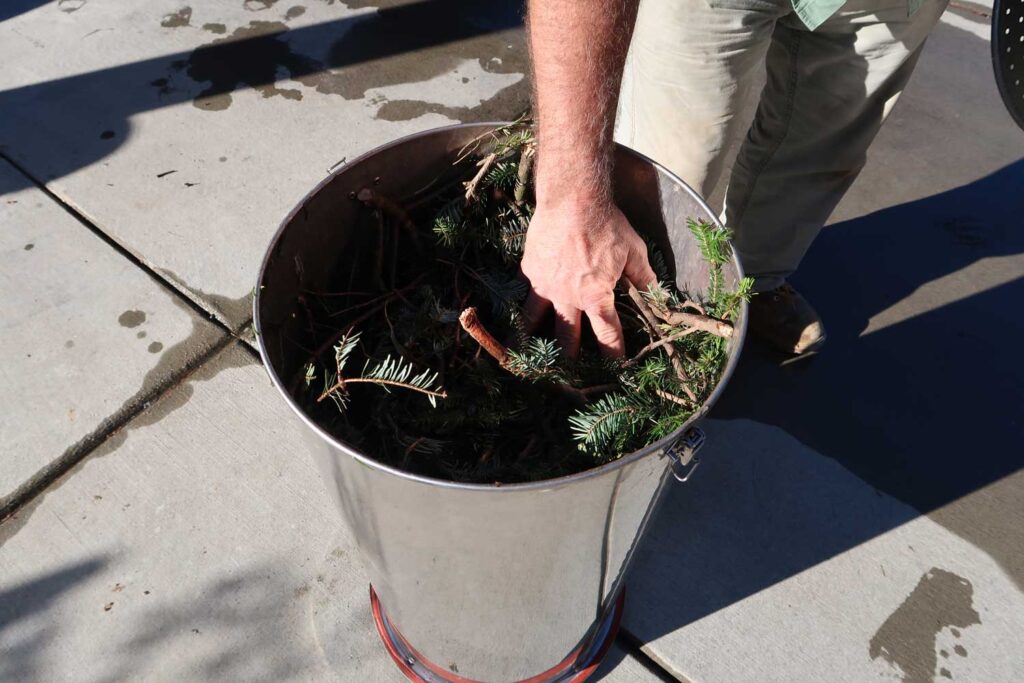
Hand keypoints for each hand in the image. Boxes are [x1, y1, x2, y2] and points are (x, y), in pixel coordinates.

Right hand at [520, 198, 657, 356]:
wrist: (571, 199)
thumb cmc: (606, 224)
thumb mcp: (633, 251)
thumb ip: (643, 277)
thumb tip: (656, 295)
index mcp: (596, 297)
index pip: (607, 334)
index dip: (613, 354)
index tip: (615, 370)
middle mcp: (567, 298)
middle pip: (568, 338)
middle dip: (569, 361)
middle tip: (567, 380)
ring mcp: (544, 286)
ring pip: (536, 322)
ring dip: (534, 342)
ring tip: (529, 360)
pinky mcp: (529, 270)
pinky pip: (526, 294)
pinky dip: (523, 308)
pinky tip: (516, 318)